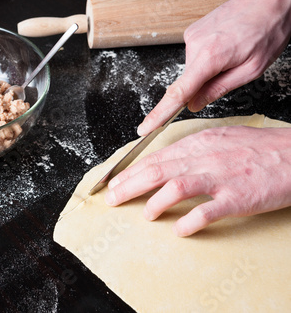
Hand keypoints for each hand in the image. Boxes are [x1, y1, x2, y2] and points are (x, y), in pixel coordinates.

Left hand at [105, 126, 290, 235]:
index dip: (130, 171)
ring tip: (145, 214)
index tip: (114, 182)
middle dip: (129, 185)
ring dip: (155, 202)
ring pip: (176, 186)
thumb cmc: (258, 149)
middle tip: (112, 198)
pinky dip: (190, 221)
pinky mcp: (238, 198)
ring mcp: (220, 177)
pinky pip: (207, 211)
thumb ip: (190, 151)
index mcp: (197, 143)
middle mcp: (204, 158)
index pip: (155, 157)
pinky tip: (179, 229)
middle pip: (157, 170)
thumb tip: (163, 163)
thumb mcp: (219, 140)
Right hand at [137, 0, 290, 135]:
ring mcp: (191, 36)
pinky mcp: (192, 31)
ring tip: (233, 53)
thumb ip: (219, 89)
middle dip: (206, 83)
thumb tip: (195, 105)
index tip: (145, 128)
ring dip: (210, 68)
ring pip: (194, 68)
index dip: (159, 114)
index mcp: (210, 58)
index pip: (177, 93)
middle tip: (233, 69)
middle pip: (190, 81)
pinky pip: (196, 54)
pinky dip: (208, 57)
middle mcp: (195, 45)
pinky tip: (226, 45)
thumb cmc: (267, 30)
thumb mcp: (252, 69)